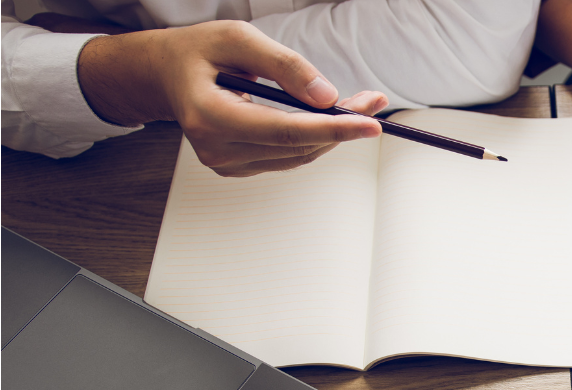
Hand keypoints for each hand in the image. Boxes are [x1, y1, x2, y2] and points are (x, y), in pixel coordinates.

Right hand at [77, 20, 382, 176]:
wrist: (166, 73)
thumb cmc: (198, 52)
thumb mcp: (240, 39)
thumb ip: (284, 66)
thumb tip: (326, 96)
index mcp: (210, 114)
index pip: (284, 131)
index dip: (332, 129)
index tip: (369, 124)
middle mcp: (215, 147)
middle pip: (297, 146)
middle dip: (342, 125)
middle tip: (373, 102)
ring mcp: (224, 162)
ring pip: (298, 155)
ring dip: (333, 133)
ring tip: (358, 106)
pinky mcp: (236, 166)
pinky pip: (288, 157)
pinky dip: (314, 139)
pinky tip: (327, 119)